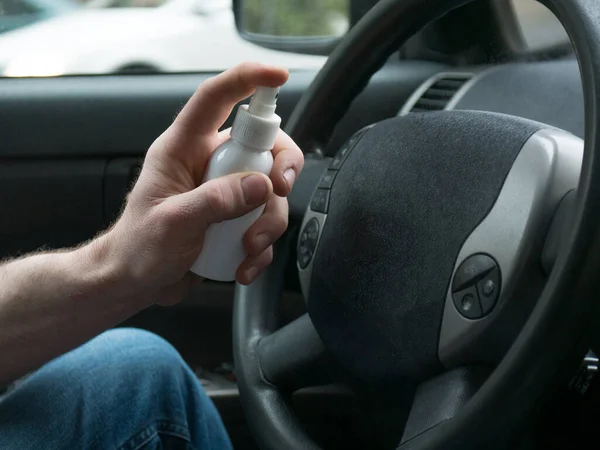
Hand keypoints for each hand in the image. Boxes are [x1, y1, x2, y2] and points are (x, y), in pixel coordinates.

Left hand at [99, 62, 303, 305]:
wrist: (137, 280)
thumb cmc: (140, 247)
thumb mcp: (172, 223)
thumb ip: (214, 201)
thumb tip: (260, 186)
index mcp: (183, 148)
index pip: (215, 98)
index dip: (246, 80)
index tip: (278, 76)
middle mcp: (209, 163)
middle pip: (263, 144)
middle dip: (281, 169)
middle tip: (279, 192)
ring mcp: (226, 190)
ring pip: (270, 190)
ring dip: (269, 222)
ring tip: (247, 249)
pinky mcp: (237, 217)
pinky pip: (266, 220)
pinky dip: (263, 246)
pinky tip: (244, 264)